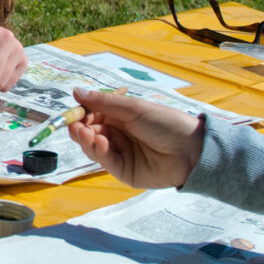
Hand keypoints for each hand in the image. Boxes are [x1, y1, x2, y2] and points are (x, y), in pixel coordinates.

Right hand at [67, 88, 207, 188]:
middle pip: (89, 133)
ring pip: (94, 148)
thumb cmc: (165, 123)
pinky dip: (100, 152)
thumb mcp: (134, 108)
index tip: (72, 113)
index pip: (92, 115)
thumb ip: (104, 102)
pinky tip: (102, 143)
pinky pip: (106, 162)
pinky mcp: (123, 171)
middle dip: (80, 129)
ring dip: (87, 140)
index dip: (80, 114)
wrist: (191, 150)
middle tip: (75, 126)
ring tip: (86, 133)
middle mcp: (117, 135)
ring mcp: (120, 154)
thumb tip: (76, 91)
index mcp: (120, 117)